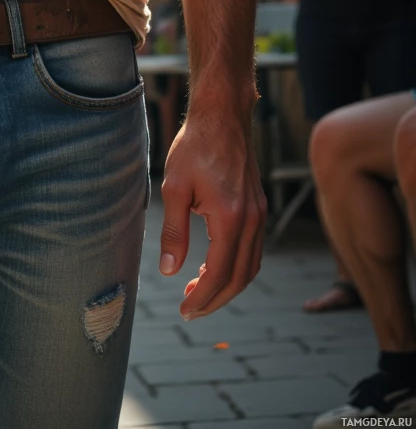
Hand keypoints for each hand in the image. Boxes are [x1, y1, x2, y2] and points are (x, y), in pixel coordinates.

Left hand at [159, 100, 266, 317]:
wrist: (223, 116)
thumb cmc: (196, 147)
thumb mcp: (174, 187)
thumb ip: (173, 232)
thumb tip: (169, 270)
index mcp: (231, 219)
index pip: (220, 275)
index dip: (202, 299)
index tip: (184, 311)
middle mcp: (252, 221)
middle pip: (239, 278)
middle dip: (215, 300)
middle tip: (189, 310)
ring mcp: (259, 215)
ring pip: (250, 267)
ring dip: (227, 286)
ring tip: (198, 291)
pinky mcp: (258, 208)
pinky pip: (252, 250)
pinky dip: (236, 266)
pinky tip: (213, 265)